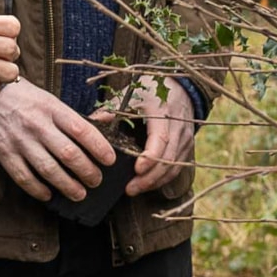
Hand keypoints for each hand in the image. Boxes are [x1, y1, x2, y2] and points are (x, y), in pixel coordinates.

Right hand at [0, 79, 113, 201]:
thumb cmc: (24, 99)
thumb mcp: (51, 100)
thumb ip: (77, 116)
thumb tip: (108, 120)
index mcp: (52, 109)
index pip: (82, 130)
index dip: (99, 147)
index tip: (110, 160)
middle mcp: (37, 125)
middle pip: (68, 153)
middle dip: (87, 171)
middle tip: (96, 180)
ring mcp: (20, 140)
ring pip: (48, 169)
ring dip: (67, 185)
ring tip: (79, 194)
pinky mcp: (4, 153)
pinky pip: (23, 177)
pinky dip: (37, 189)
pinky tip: (49, 195)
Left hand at [105, 76, 199, 195]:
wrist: (180, 87)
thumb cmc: (151, 91)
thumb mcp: (131, 95)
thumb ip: (111, 110)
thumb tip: (89, 123)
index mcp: (163, 114)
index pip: (161, 139)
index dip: (151, 157)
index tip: (137, 170)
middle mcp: (178, 128)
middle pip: (169, 159)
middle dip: (149, 178)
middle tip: (129, 189)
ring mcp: (185, 139)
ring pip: (175, 167)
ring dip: (156, 181)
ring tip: (135, 190)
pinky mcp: (187, 147)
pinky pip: (178, 167)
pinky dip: (163, 178)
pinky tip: (147, 184)